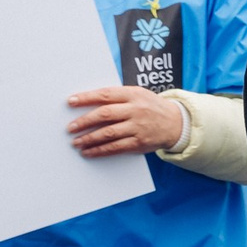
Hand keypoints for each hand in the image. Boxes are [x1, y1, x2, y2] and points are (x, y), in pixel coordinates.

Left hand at [67, 85, 182, 157]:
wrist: (176, 123)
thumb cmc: (151, 107)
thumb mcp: (138, 94)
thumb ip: (117, 97)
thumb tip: (88, 103)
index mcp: (133, 94)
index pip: (106, 95)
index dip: (86, 98)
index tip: (70, 102)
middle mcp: (136, 110)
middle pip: (105, 115)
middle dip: (84, 121)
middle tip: (70, 128)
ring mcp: (138, 127)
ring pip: (108, 133)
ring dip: (89, 139)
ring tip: (76, 142)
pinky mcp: (140, 142)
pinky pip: (116, 147)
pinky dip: (100, 150)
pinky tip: (89, 152)